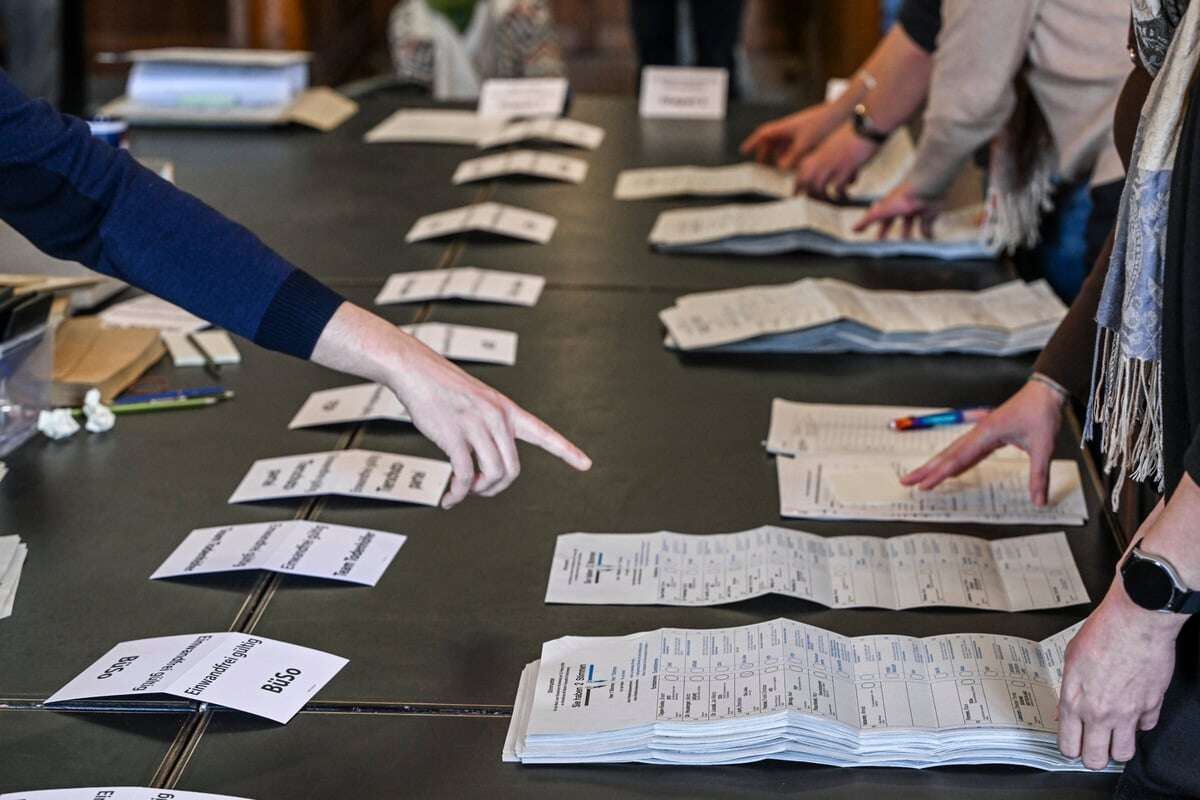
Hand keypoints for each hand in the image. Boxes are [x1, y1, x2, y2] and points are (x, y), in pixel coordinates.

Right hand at [311, 303, 590, 508]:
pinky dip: (458, 493)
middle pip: (512, 469)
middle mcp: (497, 418)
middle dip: (497, 487)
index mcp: (507, 410)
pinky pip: (464, 476)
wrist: (416, 369)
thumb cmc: (443, 388)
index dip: (567, 451)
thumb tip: (489, 466)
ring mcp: (477, 425)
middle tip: (480, 490)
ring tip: (464, 491)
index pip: (544, 433)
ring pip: (492, 475)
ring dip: (479, 491)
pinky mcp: (454, 435)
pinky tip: (450, 497)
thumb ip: (490, 428)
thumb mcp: (479, 403)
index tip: (586, 464)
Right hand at [739, 104, 844, 169]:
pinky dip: (791, 154)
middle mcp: (789, 128)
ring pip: (783, 144)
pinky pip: (794, 145)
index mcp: (784, 127)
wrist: (841, 113)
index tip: (744, 151)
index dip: (752, 143)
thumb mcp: (805, 144)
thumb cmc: (823, 124)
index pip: (762, 135)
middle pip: (771, 140)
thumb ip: (791, 158)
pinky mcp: (808, 133)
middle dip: (765, 152)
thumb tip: (781, 169)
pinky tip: (796, 163)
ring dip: (779, 155)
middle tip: (761, 164)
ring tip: (780, 168)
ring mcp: (798, 130)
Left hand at [794, 123, 879, 200]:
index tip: (797, 194)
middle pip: (806, 184)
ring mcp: (832, 165)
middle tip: (818, 202)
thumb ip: (827, 158)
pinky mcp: (845, 169)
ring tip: (833, 199)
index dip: (798, 186)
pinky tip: (846, 194)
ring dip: (826, 197)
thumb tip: (827, 174)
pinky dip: (841, 194)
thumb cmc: (855, 133)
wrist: (867, 124)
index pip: (801, 174)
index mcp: (817, 153)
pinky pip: (838, 189)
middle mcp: (821, 160)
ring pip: (819, 189)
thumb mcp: (834, 145)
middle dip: (810, 195)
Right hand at [853, 181, 937, 239]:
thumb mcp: (880, 212)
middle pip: (900, 222)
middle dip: (897, 232)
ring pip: (914, 224)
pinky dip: (928, 233)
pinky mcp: (930, 211)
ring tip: (910, 245)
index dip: (881, 230)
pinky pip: (929, 224)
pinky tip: (927, 239)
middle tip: (894, 245)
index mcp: (891, 206)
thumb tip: (853, 229)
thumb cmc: (903, 197)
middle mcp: (905, 207)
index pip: (884, 220)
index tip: (878, 239)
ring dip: (911, 234)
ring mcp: (918, 209)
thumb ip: (867, 221)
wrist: (925, 188)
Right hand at [901, 379, 1064, 504]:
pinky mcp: (989, 435)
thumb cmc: (1042, 413)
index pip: (957, 458)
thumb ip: (1038, 476)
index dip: (939, 474)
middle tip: (907, 481)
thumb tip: (1039, 501)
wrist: (1046, 391)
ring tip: (922, 477)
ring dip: (937, 465)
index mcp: (986, 434)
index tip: (923, 485)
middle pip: (947, 454)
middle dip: (926, 469)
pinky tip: (951, 470)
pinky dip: (955, 462)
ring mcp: (982, 434)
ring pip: (954, 452)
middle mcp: (979, 433)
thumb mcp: (1043, 446)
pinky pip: (967, 451)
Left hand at [1057, 580, 1182, 768]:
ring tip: (1112, 737)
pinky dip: (1140, 724)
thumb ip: (1067, 689)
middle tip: (1092, 748)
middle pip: (1095, 759)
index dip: (1069, 749)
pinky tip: (1133, 712)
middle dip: (1092, 758)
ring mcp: (1128, 713)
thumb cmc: (1102, 632)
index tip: (1071, 746)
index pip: (1068, 745)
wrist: (1135, 621)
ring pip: (1124, 753)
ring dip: (1117, 748)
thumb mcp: (1070, 659)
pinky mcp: (1151, 706)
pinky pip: (1146, 728)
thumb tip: (1063, 710)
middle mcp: (1101, 712)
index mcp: (1075, 701)